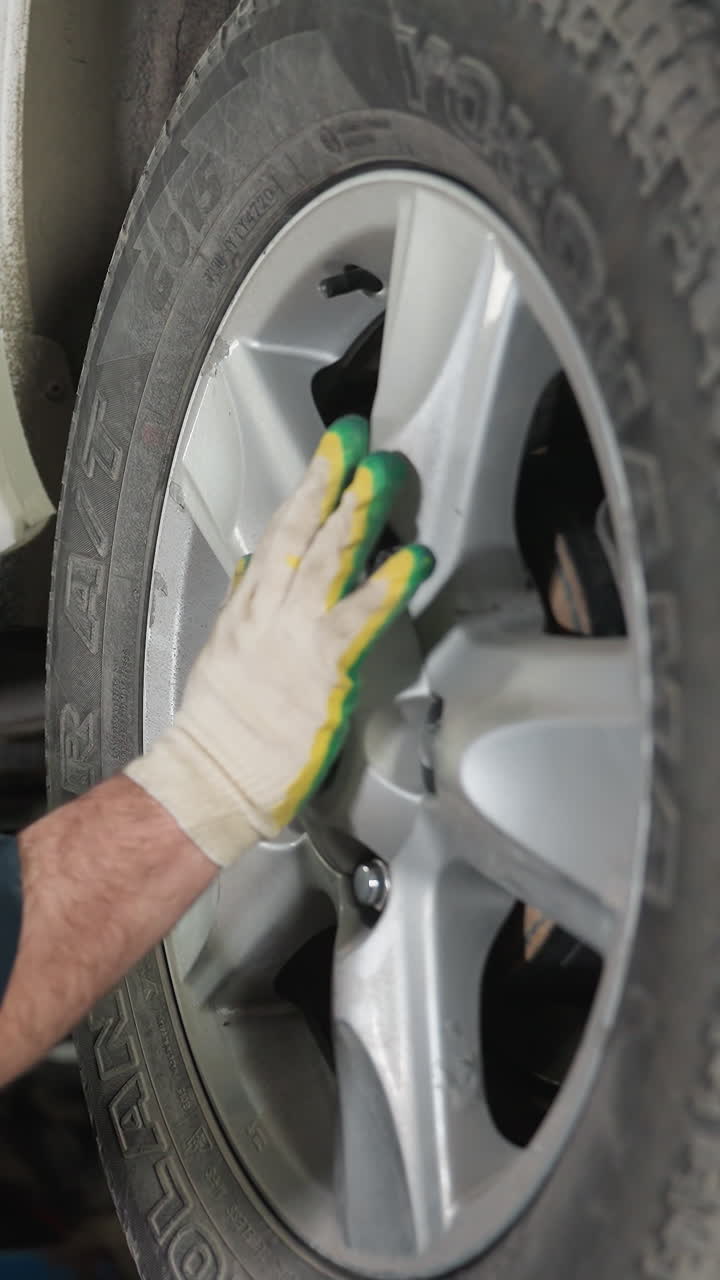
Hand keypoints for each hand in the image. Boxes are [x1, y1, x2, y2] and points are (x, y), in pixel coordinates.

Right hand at [126, 416, 433, 866]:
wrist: (212, 777)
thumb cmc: (222, 726)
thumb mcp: (224, 651)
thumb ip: (244, 604)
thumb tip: (255, 565)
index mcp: (247, 608)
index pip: (278, 535)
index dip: (306, 490)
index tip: (330, 454)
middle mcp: (267, 612)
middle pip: (298, 532)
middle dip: (327, 481)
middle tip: (355, 439)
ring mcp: (294, 636)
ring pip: (325, 561)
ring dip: (357, 514)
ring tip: (384, 474)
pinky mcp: (323, 669)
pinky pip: (358, 619)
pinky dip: (387, 586)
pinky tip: (414, 559)